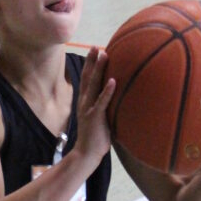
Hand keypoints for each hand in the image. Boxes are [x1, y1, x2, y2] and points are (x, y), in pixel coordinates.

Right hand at [74, 47, 114, 165]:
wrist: (86, 154)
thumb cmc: (95, 137)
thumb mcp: (97, 117)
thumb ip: (102, 106)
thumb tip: (116, 98)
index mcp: (84, 101)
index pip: (86, 79)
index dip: (89, 64)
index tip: (94, 51)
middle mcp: (84, 102)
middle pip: (87, 77)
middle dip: (91, 61)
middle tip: (96, 47)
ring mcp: (89, 109)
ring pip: (93, 85)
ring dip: (98, 69)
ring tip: (104, 55)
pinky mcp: (95, 117)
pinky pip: (102, 102)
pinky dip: (108, 91)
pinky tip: (113, 81)